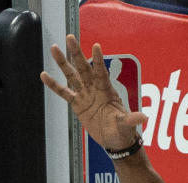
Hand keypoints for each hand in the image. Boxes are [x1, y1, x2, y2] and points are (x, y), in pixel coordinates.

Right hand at [41, 35, 146, 152]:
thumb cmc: (123, 130)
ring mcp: (85, 94)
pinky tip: (44, 75)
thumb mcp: (127, 125)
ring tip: (54, 48)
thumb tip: (144, 117)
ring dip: (63, 63)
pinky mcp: (77, 104)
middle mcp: (94, 88)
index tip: (96, 46)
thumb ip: (132, 119)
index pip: (102, 72)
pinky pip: (64, 92)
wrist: (114, 140)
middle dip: (77, 54)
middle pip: (84, 68)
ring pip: (72, 76)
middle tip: (70, 37)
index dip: (99, 61)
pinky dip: (54, 85)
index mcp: (107, 90)